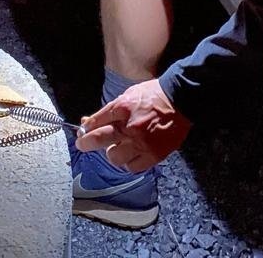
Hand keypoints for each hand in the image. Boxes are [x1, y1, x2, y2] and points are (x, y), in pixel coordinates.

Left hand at [75, 79, 190, 171]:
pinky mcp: (153, 155)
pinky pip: (133, 167)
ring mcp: (141, 142)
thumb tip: (90, 121)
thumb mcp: (129, 95)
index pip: (96, 121)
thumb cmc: (153, 95)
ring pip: (115, 157)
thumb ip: (110, 110)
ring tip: (117, 148)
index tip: (82, 132)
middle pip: (99, 140)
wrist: (180, 100)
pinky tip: (130, 155)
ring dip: (112, 154)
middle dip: (86, 143)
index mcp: (122, 107)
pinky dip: (129, 163)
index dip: (85, 128)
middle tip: (82, 144)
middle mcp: (129, 126)